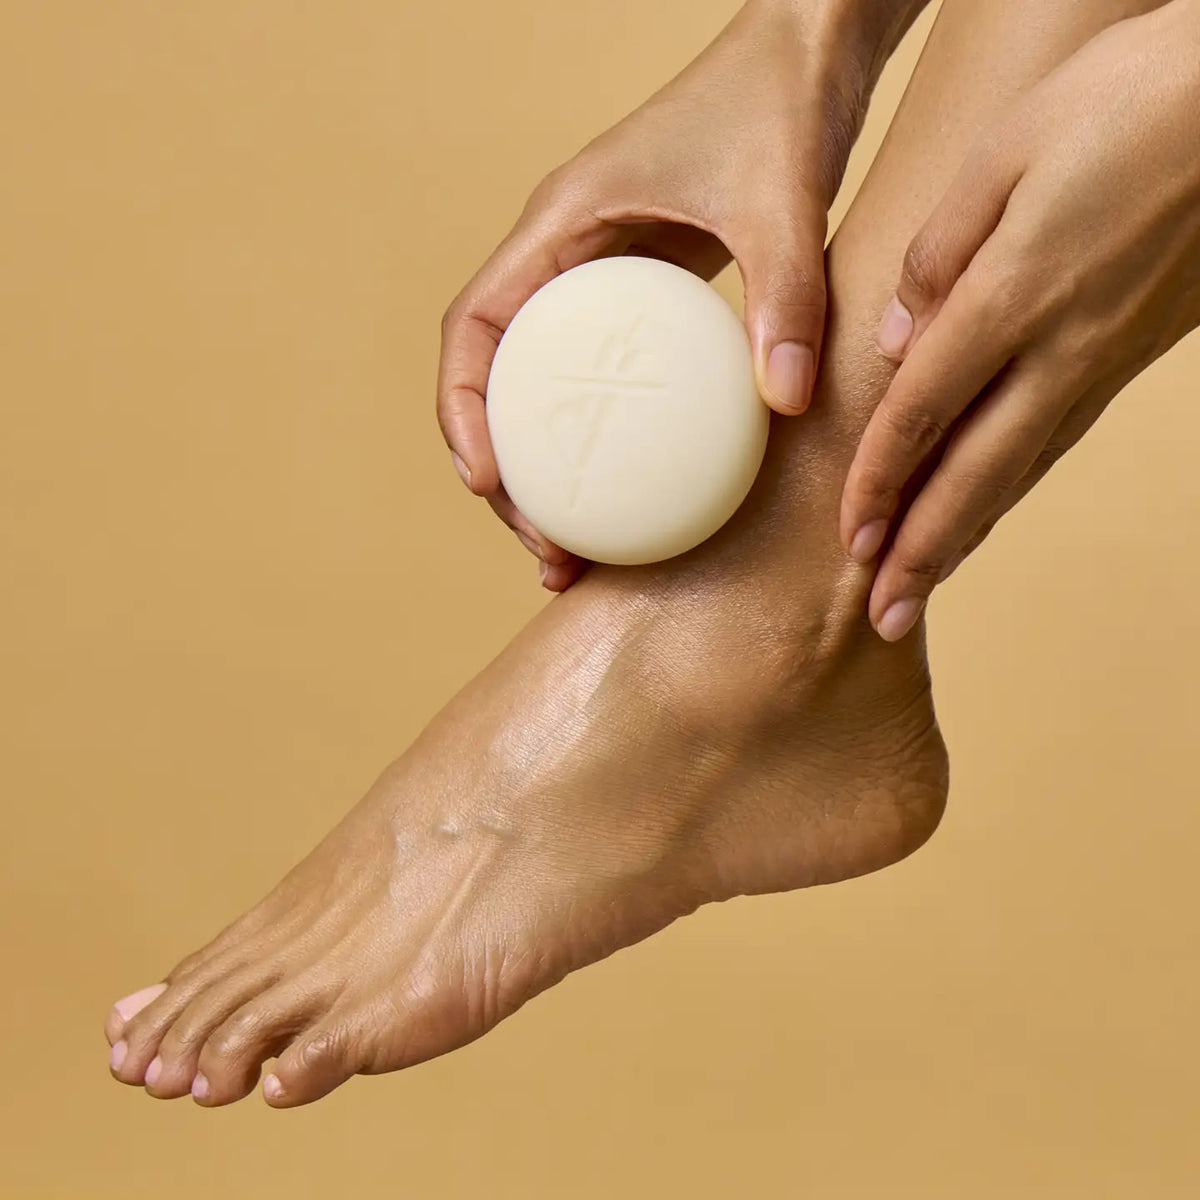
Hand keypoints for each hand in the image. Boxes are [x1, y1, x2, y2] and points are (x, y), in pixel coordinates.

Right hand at [439, 0, 900, 589]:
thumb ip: (784, 294)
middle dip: (506, 474)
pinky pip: (605, 385)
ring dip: (552, 474)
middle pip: (498, 382)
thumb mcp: (782, 198)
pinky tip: (646, 498)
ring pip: (546, 393)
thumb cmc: (776, 103)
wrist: (806, 56)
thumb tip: (783, 403)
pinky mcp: (646, 300)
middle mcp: (565, 259)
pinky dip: (610, 446)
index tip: (488, 482)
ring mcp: (602, 283)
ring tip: (581, 553)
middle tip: (549, 549)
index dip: (463, 410)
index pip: (474, 327)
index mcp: (559, 227)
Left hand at [840, 1, 1199, 639]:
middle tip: (883, 620)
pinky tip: (987, 508)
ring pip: (1022, 470)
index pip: (922, 416)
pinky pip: (1058, 439)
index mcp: (1014, 295)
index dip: (879, 485)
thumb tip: (895, 337)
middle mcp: (1062, 346)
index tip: (848, 542)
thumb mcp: (1009, 147)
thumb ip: (939, 250)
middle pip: (976, 475)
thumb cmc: (1131, 97)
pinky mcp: (1134, 353)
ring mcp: (1106, 358)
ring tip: (923, 588)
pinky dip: (1012, 489)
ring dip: (966, 536)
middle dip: (923, 553)